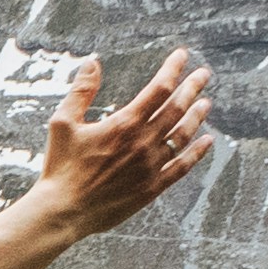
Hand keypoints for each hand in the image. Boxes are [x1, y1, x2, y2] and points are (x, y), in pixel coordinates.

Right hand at [27, 48, 214, 240]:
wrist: (64, 211)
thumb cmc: (60, 167)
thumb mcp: (63, 123)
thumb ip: (81, 91)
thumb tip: (93, 62)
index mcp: (124, 124)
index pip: (158, 88)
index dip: (173, 69)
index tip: (182, 57)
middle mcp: (143, 143)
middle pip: (177, 108)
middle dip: (192, 88)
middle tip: (204, 75)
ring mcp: (150, 167)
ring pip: (182, 136)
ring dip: (197, 117)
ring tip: (206, 104)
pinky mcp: (152, 189)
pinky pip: (181, 168)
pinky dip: (197, 153)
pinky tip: (207, 142)